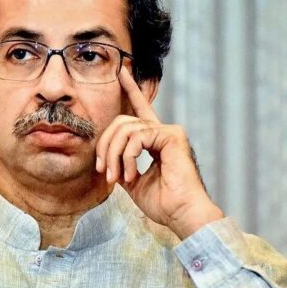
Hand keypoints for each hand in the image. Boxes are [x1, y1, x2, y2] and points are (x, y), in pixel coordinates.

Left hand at [95, 72, 223, 238]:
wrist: (182, 215)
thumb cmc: (164, 204)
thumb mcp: (134, 183)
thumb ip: (122, 165)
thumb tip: (108, 160)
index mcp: (155, 141)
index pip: (140, 110)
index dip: (130, 90)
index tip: (121, 72)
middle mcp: (163, 132)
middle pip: (122, 122)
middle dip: (106, 146)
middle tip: (105, 171)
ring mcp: (169, 132)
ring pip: (126, 129)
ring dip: (114, 155)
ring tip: (117, 178)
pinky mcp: (172, 136)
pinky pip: (137, 137)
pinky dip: (128, 156)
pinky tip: (131, 174)